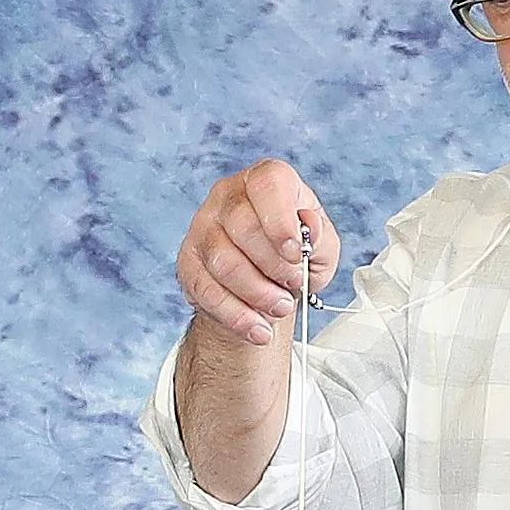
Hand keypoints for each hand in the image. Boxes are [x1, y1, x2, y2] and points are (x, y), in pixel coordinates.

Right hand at [177, 159, 342, 346]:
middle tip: (294, 286)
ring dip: (258, 294)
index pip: (268, 185)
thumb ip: (320, 238)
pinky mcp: (188, 262)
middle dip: (274, 266)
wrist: (267, 283)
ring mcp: (203, 228)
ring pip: (224, 263)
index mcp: (265, 181)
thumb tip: (309, 229)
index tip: (294, 253)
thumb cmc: (293, 254)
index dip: (281, 220)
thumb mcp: (321, 246)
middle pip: (243, 227)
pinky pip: (207, 291)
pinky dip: (237, 316)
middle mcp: (228, 197)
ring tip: (280, 307)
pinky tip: (258, 328)